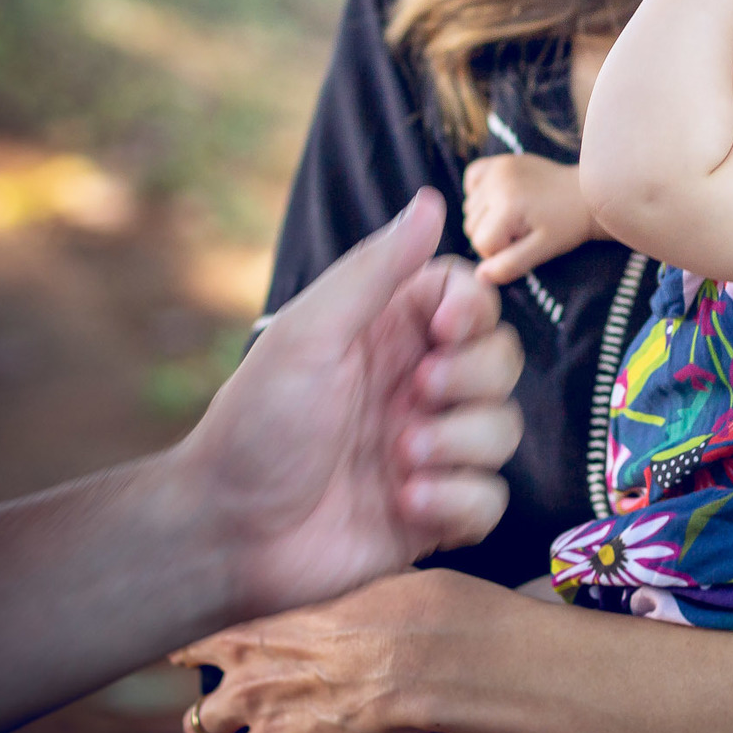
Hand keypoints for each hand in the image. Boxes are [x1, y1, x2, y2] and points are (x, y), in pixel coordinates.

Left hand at [172, 570, 450, 732]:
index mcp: (260, 620)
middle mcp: (246, 666)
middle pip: (199, 700)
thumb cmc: (397, 609)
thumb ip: (329, 603)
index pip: (201, 640)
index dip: (195, 652)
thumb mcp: (354, 588)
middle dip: (212, 712)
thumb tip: (349, 600)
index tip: (191, 657)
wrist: (411, 652)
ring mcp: (256, 708)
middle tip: (224, 717)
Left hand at [173, 190, 522, 619]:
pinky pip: (491, 499)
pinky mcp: (437, 513)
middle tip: (418, 393)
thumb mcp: (311, 333)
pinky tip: (407, 503)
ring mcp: (431, 448)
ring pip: (504, 427)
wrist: (228, 532)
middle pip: (502, 358)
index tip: (444, 327)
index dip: (473, 308)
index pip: (469, 297)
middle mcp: (418, 384)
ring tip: (400, 456)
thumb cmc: (258, 420)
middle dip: (474, 376)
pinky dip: (459, 499)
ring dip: (462, 440)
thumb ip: (375, 269)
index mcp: (390, 332)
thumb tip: (430, 200)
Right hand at [463, 153, 602, 284]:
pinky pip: (472, 179)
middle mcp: (497, 182)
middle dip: (494, 235)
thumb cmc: (567, 224)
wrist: (586, 193)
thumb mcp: (543, 250)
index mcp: (507, 205)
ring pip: (471, 208)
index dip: (501, 251)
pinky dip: (480, 192)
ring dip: (488, 217)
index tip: (525, 243)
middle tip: (524, 229)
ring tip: (518, 214)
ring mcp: (497, 168)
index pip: (481, 243)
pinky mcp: (499, 161)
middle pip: (472, 226)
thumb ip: (510, 265)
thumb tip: (479, 276)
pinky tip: (501, 199)